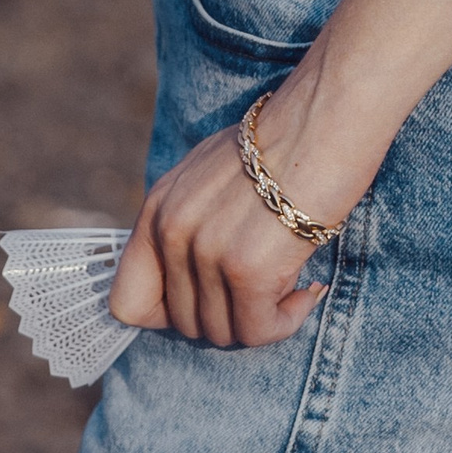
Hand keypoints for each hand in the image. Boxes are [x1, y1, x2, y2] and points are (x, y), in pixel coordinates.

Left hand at [108, 94, 366, 348]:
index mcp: (158, 208)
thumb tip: (190, 281)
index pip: (126, 302)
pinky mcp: (246, 271)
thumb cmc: (283, 141)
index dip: (165, 315)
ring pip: (222, 333)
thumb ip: (189, 222)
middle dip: (229, 315)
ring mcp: (206, 253)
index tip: (208, 300)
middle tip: (265, 289)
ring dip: (261, 318)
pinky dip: (287, 321)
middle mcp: (172, 232)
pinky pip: (258, 332)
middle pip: (184, 324)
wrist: (325, 119)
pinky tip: (308, 291)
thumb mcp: (211, 173)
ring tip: (292, 283)